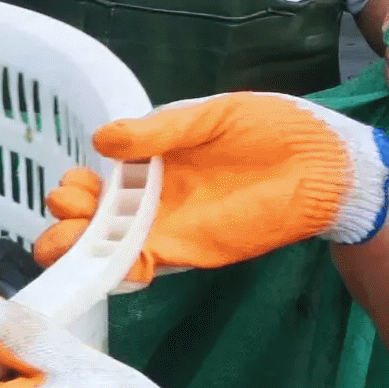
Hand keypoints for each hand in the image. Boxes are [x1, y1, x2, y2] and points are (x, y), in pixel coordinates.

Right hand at [33, 91, 388, 278]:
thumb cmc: (273, 128)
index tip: (74, 181)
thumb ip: (159, 132)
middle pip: (92, 218)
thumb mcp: (210, 117)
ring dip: (79, 247)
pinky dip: (115, 270)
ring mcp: (167, 226)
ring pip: (107, 247)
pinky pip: (140, 266)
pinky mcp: (188, 250)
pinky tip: (100, 264)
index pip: (99, 177)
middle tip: (69, 209)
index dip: (77, 186)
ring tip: (66, 240)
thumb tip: (101, 140)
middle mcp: (153, 197)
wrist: (322, 164)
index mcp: (154, 159)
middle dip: (66, 220)